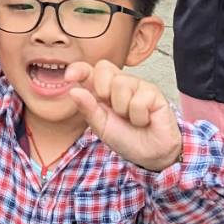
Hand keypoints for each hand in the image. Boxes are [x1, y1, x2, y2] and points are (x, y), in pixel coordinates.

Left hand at [65, 60, 182, 170]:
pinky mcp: (154, 92)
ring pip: (121, 84)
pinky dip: (139, 117)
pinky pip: (138, 100)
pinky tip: (144, 120)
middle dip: (103, 91)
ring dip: (123, 109)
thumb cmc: (126, 138)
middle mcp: (120, 83)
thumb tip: (74, 91)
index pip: (88, 70)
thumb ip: (88, 109)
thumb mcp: (101, 126)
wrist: (150, 154)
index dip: (78, 69)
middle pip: (103, 68)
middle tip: (115, 111)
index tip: (69, 77)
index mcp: (103, 89)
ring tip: (131, 118)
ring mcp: (138, 85)